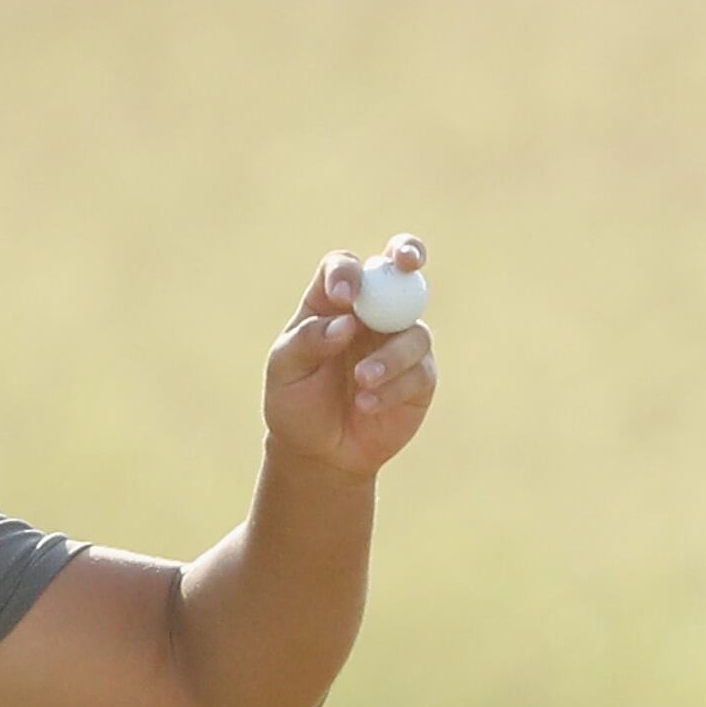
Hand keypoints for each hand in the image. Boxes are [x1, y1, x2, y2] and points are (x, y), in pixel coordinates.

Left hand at [263, 237, 437, 480]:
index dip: (349, 273)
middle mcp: (372, 313)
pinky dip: (394, 386)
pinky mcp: (420, 377)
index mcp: (333, 301)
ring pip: (413, 330)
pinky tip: (367, 405)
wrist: (317, 453)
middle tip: (407, 262)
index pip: (345, 267)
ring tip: (361, 382)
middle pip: (398, 268)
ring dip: (390, 356)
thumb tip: (347, 323)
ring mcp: (400, 342)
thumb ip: (308, 340)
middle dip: (408, 253)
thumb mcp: (285, 370)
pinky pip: (420, 371)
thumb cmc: (295, 402)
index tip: (345, 298)